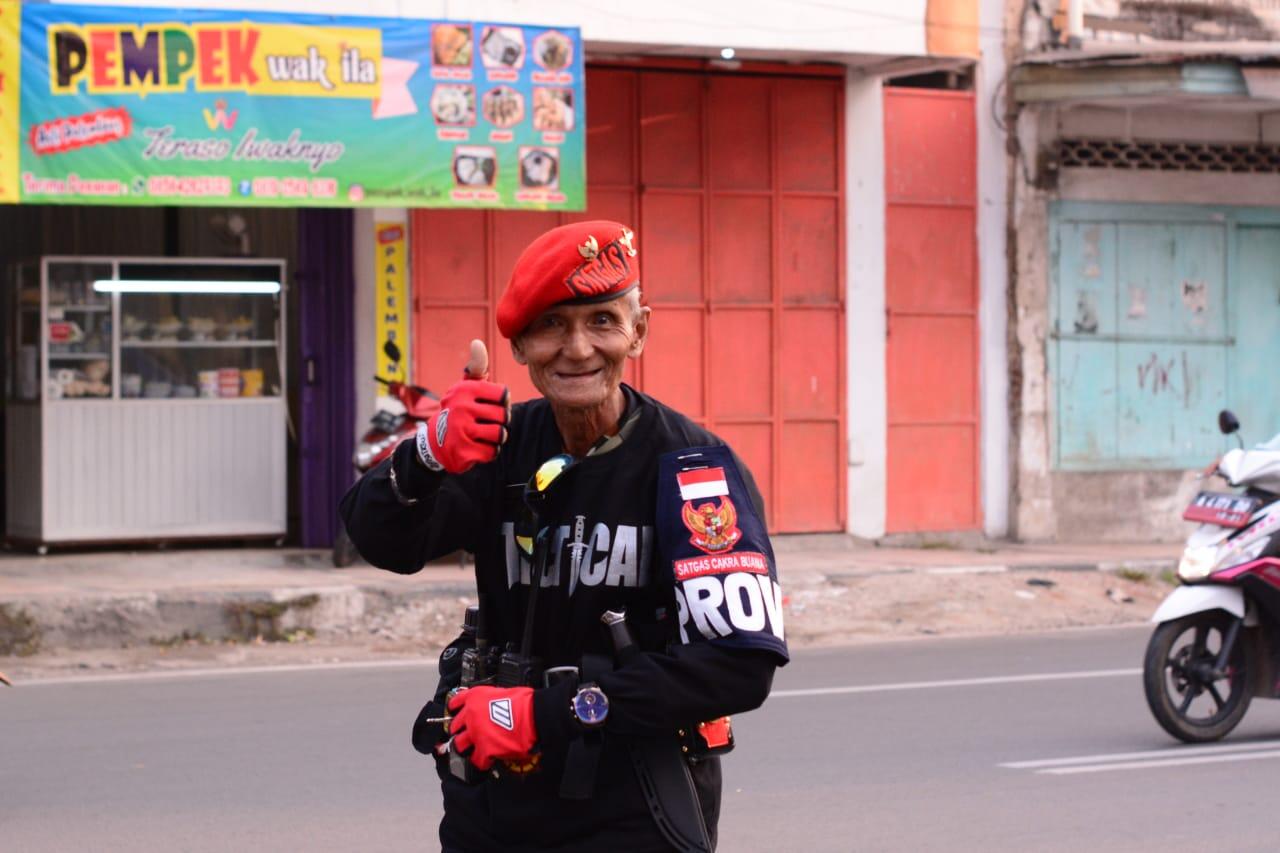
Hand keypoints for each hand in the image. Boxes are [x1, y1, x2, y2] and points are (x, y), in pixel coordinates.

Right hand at [416, 339, 509, 473]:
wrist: (435, 442)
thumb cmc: (459, 410)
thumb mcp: (466, 387)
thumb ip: (477, 367)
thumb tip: (477, 342)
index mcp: (466, 390)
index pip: (504, 395)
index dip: (502, 402)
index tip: (490, 405)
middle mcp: (461, 408)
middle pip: (504, 416)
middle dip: (499, 422)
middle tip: (484, 423)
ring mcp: (461, 431)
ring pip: (500, 435)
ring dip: (495, 438)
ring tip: (481, 435)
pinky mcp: (463, 452)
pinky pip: (492, 452)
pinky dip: (487, 453)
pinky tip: (474, 448)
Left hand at [446, 685, 536, 770]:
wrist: (534, 716)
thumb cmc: (525, 702)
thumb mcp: (502, 692)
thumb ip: (489, 700)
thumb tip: (490, 707)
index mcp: (475, 697)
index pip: (455, 702)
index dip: (455, 708)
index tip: (456, 712)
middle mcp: (471, 715)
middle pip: (454, 726)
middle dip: (460, 730)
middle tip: (466, 733)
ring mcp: (475, 733)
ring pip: (459, 744)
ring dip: (466, 747)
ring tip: (473, 748)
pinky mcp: (484, 750)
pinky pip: (476, 760)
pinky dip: (481, 761)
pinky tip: (487, 760)